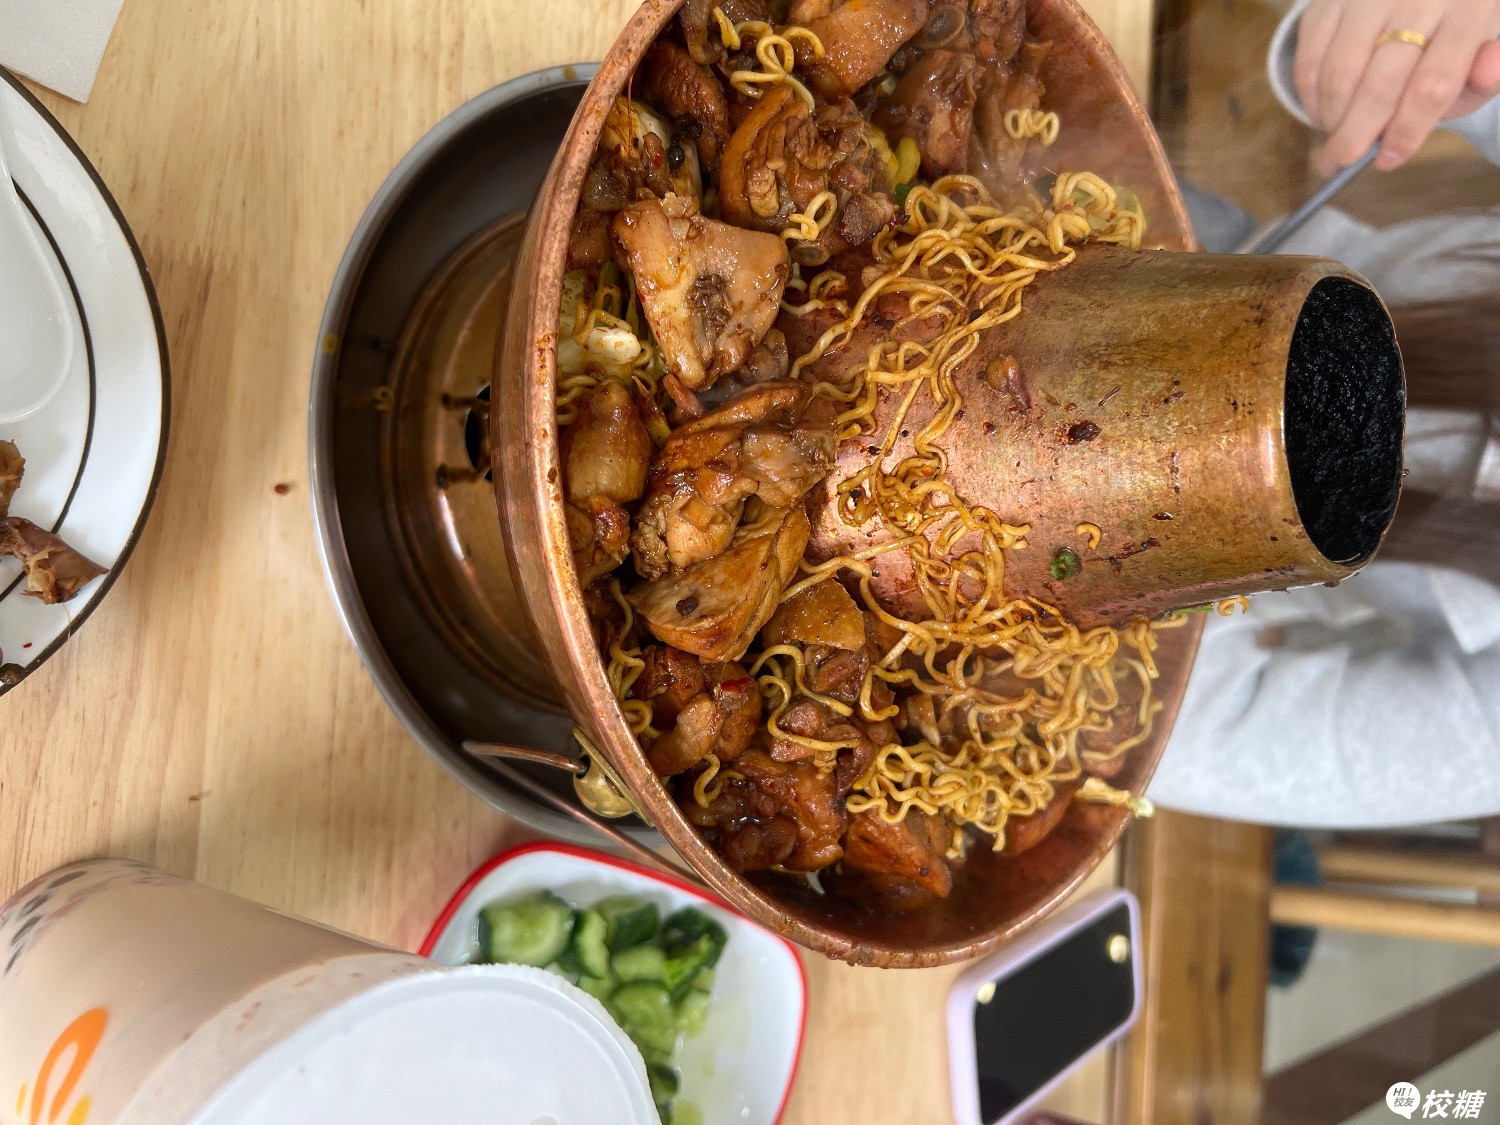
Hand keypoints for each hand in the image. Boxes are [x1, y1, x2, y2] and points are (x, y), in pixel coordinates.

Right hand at [1294, 0, 1499, 173]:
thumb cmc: (1445, 36)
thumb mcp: (1476, 55)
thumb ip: (1483, 75)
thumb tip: (1489, 74)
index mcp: (1468, 11)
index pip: (1433, 85)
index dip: (1407, 130)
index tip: (1389, 158)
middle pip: (1381, 85)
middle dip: (1357, 133)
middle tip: (1343, 160)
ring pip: (1339, 75)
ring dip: (1331, 117)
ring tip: (1335, 133)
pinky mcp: (1330, 0)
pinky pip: (1310, 60)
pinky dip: (1309, 96)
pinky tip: (1322, 110)